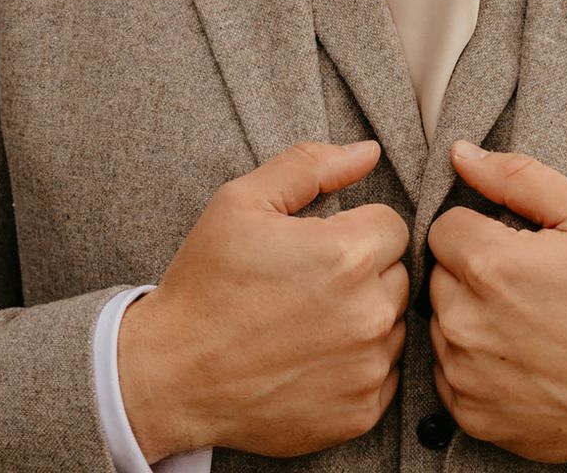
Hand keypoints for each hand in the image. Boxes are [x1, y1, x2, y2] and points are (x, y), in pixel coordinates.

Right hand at [119, 140, 408, 461]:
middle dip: (364, 271)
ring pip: (392, 324)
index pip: (393, 225)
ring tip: (308, 320)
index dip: (355, 228)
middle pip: (397, 274)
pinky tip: (312, 357)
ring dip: (364, 317)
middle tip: (309, 282)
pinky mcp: (359, 413)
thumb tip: (369, 152)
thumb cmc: (206, 283)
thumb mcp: (243, 202)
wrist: (170, 373)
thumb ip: (311, 166)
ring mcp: (366, 368)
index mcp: (347, 254)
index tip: (320, 244)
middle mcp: (368, 313)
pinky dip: (357, 365)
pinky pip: (384, 374)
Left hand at [427, 140, 566, 464]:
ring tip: (527, 321)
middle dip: (473, 270)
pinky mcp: (472, 414)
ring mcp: (466, 373)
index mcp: (490, 265)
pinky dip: (475, 360)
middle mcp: (466, 322)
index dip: (481, 229)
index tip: (515, 246)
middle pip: (439, 273)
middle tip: (526, 284)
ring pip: (441, 320)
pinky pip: (448, 370)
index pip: (444, 226)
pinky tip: (520, 356)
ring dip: (470, 314)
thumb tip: (460, 153)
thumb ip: (517, 176)